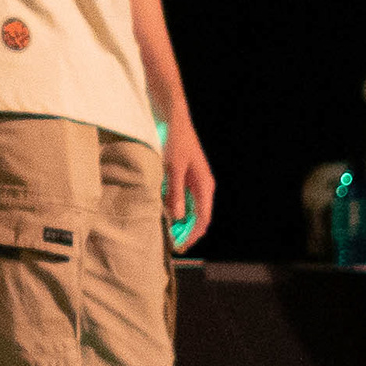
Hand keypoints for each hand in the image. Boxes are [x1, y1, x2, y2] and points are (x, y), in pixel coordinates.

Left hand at [159, 114, 214, 251]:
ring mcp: (193, 182)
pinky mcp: (183, 177)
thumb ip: (174, 191)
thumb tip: (177, 217)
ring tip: (164, 233)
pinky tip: (161, 213)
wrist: (172, 118)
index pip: (202, 219)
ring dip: (178, 222)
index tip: (179, 247)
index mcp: (204, 186)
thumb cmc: (175, 140)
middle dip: (185, 232)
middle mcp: (202, 187)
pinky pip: (181, 199)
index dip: (192, 235)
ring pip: (189, 209)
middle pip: (197, 217)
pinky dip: (173, 209)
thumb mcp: (172, 167)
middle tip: (170, 245)